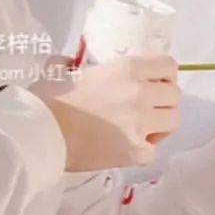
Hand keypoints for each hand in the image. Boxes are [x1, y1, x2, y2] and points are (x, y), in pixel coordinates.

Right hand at [29, 54, 179, 170]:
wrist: (40, 134)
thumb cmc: (47, 100)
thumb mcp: (60, 69)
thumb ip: (71, 62)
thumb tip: (70, 61)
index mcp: (126, 69)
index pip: (168, 65)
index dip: (164, 74)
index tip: (155, 81)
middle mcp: (140, 93)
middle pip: (175, 95)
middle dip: (164, 100)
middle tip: (147, 106)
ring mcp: (140, 124)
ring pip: (173, 122)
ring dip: (161, 124)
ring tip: (143, 128)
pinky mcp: (135, 152)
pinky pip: (155, 151)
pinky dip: (145, 150)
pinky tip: (130, 147)